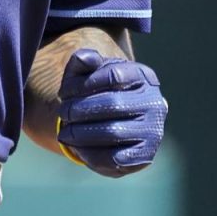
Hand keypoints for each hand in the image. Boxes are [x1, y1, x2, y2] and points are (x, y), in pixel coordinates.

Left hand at [55, 48, 167, 177]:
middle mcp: (154, 102)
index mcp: (143, 76)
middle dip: (80, 109)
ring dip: (81, 133)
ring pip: (113, 131)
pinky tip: (77, 147)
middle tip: (62, 113)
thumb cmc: (98, 94)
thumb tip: (83, 58)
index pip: (113, 75)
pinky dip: (90, 153)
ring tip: (64, 132)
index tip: (64, 92)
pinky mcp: (145, 156)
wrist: (114, 127)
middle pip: (113, 103)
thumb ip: (82, 61)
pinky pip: (114, 157)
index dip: (84, 84)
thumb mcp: (87, 74)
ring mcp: (153, 130)